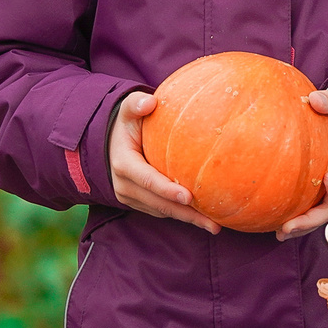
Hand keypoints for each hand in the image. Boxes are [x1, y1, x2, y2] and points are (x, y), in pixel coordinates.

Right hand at [108, 92, 220, 232]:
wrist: (112, 142)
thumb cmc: (128, 123)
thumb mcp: (127, 110)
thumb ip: (136, 104)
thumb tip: (150, 102)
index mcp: (124, 164)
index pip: (148, 180)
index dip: (168, 190)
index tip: (190, 197)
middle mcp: (125, 185)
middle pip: (159, 204)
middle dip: (186, 214)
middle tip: (213, 223)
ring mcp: (130, 197)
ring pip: (162, 211)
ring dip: (188, 219)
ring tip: (215, 225)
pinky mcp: (139, 202)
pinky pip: (162, 211)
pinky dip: (182, 215)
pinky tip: (205, 217)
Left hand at [276, 89, 327, 240]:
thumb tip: (314, 99)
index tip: (327, 178)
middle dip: (313, 220)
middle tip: (289, 226)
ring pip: (322, 213)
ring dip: (303, 225)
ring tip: (280, 233)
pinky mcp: (322, 189)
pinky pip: (312, 207)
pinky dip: (298, 218)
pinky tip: (277, 224)